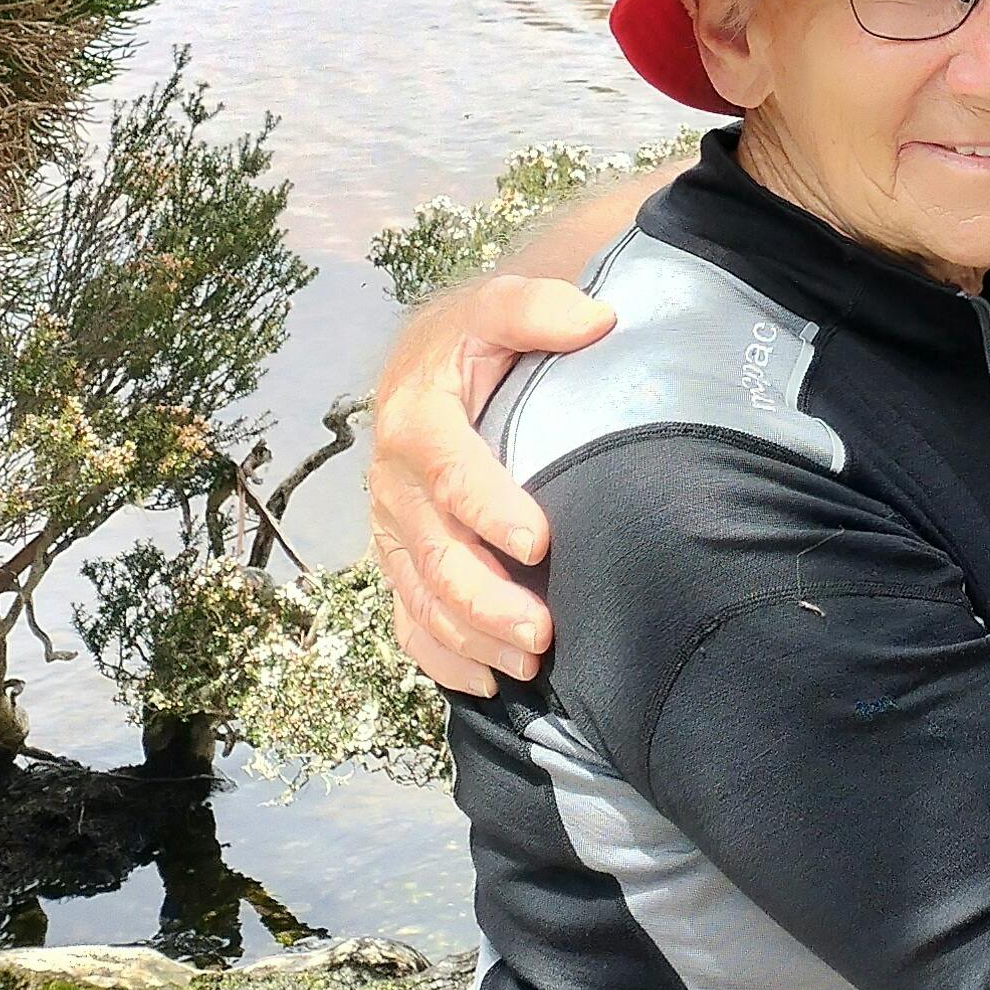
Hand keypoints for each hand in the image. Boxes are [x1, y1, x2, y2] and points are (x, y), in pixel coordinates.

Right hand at [367, 278, 609, 691]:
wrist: (425, 361)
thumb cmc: (474, 340)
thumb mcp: (499, 308)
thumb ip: (539, 309)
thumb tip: (597, 320)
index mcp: (417, 421)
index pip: (451, 473)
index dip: (490, 510)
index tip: (540, 543)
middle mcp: (395, 483)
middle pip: (435, 553)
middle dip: (487, 599)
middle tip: (543, 631)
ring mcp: (393, 529)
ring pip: (422, 596)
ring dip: (472, 637)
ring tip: (530, 663)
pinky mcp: (398, 558)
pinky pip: (408, 619)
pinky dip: (442, 657)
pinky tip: (487, 681)